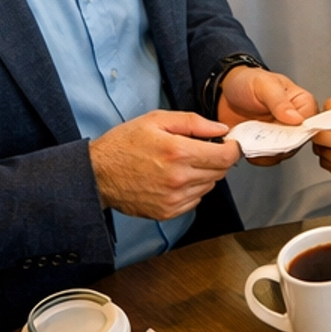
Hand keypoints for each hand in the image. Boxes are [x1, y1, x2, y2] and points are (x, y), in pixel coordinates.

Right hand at [89, 112, 237, 218]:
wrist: (97, 174)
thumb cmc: (124, 144)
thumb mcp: (157, 120)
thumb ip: (194, 122)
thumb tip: (221, 129)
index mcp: (179, 152)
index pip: (226, 157)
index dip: (233, 148)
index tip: (229, 144)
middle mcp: (179, 178)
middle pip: (221, 172)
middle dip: (217, 159)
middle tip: (201, 150)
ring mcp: (174, 198)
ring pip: (209, 186)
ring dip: (204, 174)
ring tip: (182, 163)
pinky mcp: (168, 211)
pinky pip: (195, 200)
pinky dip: (192, 188)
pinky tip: (175, 178)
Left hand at [216, 67, 319, 165]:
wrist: (223, 93)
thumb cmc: (246, 82)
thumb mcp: (263, 85)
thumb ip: (279, 101)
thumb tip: (296, 118)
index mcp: (302, 104)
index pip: (311, 124)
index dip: (297, 131)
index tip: (280, 130)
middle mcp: (295, 122)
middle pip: (297, 142)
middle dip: (278, 143)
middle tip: (261, 135)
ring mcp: (281, 136)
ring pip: (282, 153)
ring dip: (266, 150)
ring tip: (251, 137)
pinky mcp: (267, 146)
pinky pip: (267, 159)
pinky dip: (256, 155)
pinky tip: (247, 143)